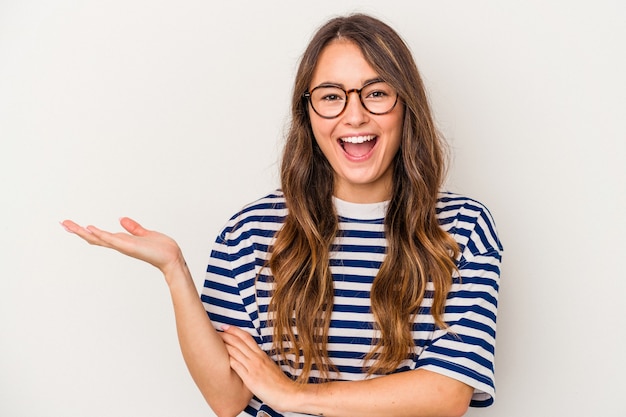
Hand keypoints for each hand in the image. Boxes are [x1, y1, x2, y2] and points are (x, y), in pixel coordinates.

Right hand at [61, 217, 185, 277]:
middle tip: (63, 223)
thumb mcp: (145, 234)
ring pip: (98, 238)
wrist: (172, 257)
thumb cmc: (161, 248)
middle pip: (94, 238)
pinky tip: (90, 229)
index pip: (100, 236)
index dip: (86, 231)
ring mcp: (123, 246)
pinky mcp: (129, 246)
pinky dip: (100, 234)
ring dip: (83, 232)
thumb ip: (133, 228)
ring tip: (68, 225)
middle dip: (78, 231)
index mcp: (122, 241)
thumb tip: (121, 219)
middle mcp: (120, 245)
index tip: (72, 225)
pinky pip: (111, 240)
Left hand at [220, 325, 298, 412]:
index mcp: (262, 355)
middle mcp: (257, 359)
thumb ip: (261, 361)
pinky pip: (236, 366)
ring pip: (235, 352)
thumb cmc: (279, 383)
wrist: (286, 394)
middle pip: (239, 342)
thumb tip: (253, 359)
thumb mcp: (270, 367)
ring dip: (224, 345)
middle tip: (217, 331)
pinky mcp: (250, 378)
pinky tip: (220, 358)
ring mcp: (253, 368)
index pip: (247, 338)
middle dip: (226, 335)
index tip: (227, 327)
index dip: (235, 330)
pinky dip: (228, 360)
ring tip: (214, 342)